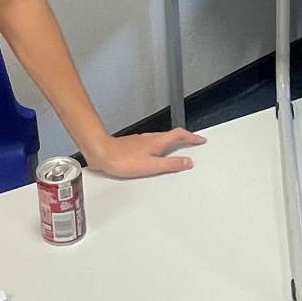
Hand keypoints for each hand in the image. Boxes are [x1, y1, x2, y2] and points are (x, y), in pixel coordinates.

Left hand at [85, 129, 205, 179]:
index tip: (200, 139)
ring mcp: (141, 142)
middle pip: (172, 135)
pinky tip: (155, 156)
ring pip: (161, 139)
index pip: (180, 135)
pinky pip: (152, 145)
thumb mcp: (151, 165)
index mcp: (157, 141)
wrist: (101, 153)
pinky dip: (159, 148)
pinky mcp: (133, 147)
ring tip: (177, 149)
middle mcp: (150, 139)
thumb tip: (187, 162)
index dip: (192, 137)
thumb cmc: (122, 160)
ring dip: (172, 143)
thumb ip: (170, 164)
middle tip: (192, 142)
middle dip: (184, 138)